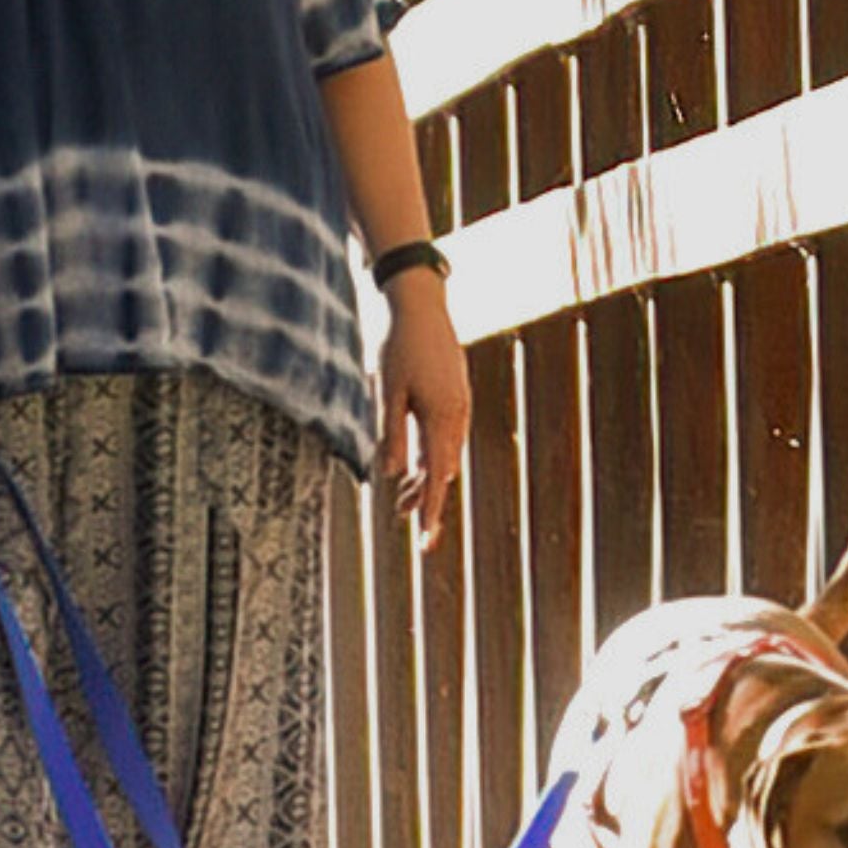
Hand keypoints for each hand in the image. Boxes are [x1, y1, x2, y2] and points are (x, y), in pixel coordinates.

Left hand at [378, 272, 470, 549]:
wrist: (422, 305)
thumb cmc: (400, 346)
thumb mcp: (388, 391)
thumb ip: (391, 433)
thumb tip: (391, 473)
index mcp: (441, 417)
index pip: (436, 476)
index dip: (430, 510)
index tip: (426, 541)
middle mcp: (457, 415)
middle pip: (442, 470)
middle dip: (424, 496)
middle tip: (402, 517)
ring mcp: (460, 405)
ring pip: (445, 454)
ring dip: (425, 476)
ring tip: (403, 497)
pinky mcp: (456, 396)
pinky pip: (447, 436)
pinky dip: (431, 454)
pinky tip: (415, 461)